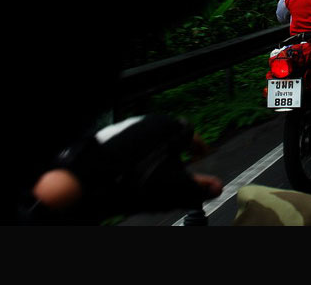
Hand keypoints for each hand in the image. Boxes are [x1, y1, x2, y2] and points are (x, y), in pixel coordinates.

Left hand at [33, 115, 221, 222]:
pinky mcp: (108, 137)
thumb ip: (200, 188)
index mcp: (170, 127)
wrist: (93, 178)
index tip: (201, 155)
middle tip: (180, 166)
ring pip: (149, 139)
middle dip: (176, 151)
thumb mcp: (176, 187)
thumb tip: (217, 188)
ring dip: (155, 153)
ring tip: (155, 172)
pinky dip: (135, 157)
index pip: (192, 134)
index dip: (198, 146)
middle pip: (170, 135)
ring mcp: (127, 127)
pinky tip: (132, 173)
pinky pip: (129, 146)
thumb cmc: (139, 179)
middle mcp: (150, 121)